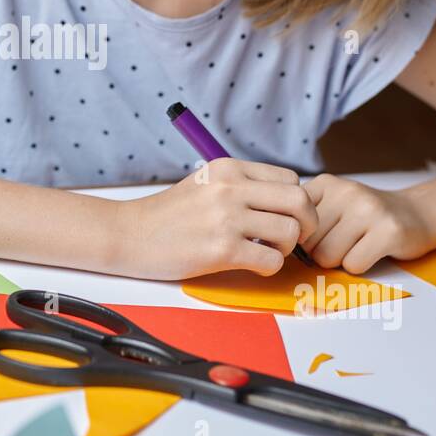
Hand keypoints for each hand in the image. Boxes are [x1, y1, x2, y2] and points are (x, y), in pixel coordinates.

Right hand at [114, 157, 317, 279]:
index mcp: (229, 168)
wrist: (128, 235)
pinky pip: (271, 260)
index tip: (285, 217)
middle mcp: (230, 188)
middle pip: (300, 200)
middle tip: (293, 238)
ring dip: (287, 248)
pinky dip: (270, 267)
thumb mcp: (205, 183)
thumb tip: (284, 202)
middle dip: (307, 223)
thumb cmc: (167, 215)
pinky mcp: (221, 249)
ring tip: (267, 252)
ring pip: (291, 231)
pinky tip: (252, 265)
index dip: (296, 201)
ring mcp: (226, 218)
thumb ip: (241, 186)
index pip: (290, 178)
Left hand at [300, 174, 433, 272]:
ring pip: (327, 257)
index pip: (292, 223)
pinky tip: (371, 251)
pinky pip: (353, 265)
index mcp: (326, 184)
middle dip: (322, 252)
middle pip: (309, 244)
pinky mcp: (388, 231)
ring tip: (357, 245)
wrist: (416, 214)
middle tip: (344, 242)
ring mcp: (369, 210)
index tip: (318, 237)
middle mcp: (346, 191)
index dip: (302, 239)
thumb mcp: (332, 204)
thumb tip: (277, 247)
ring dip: (340, 261)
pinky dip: (359, 266)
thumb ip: (305, 219)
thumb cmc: (366, 217)